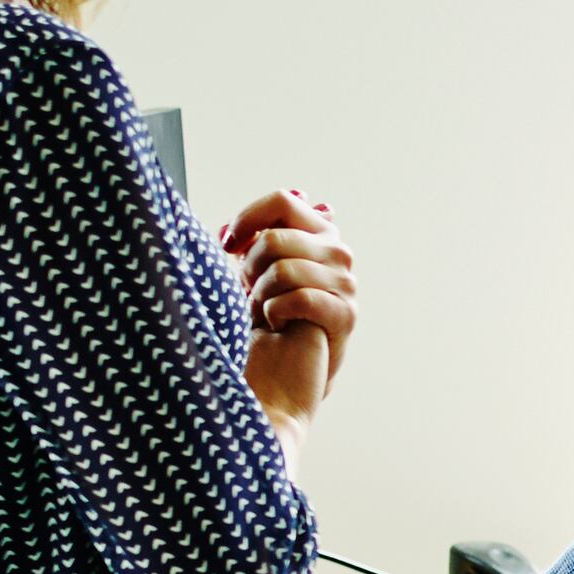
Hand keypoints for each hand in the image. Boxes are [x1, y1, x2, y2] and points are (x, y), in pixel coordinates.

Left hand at [224, 186, 355, 427]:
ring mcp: (346, 283)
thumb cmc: (268, 316)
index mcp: (319, 233)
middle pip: (276, 237)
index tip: (227, 245)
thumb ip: (264, 237)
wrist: (285, 372)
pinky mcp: (345, 314)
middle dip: (249, 266)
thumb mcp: (261, 269)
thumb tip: (273, 209)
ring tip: (264, 311)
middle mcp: (338, 252)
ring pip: (283, 268)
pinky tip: (277, 324)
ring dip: (261, 294)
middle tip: (249, 291)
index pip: (283, 201)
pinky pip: (299, 298)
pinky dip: (276, 312)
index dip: (247, 219)